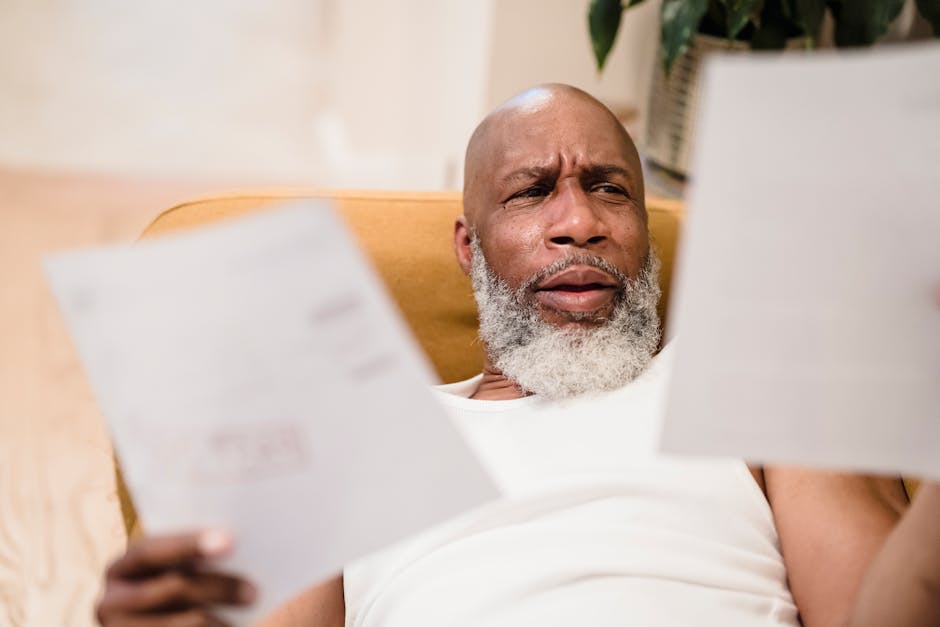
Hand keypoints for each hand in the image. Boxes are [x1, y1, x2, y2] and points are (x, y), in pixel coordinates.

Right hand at [97, 529, 256, 626]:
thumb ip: (195, 561)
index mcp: (122, 569)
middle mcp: (110, 603)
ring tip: (255, 615)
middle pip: (173, 588)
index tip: (230, 541)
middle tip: (254, 592)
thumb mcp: (176, 575)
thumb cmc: (180, 596)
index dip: (190, 544)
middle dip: (218, 587)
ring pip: (186, 623)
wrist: (156, 625)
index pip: (151, 550)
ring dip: (221, 621)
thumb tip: (238, 545)